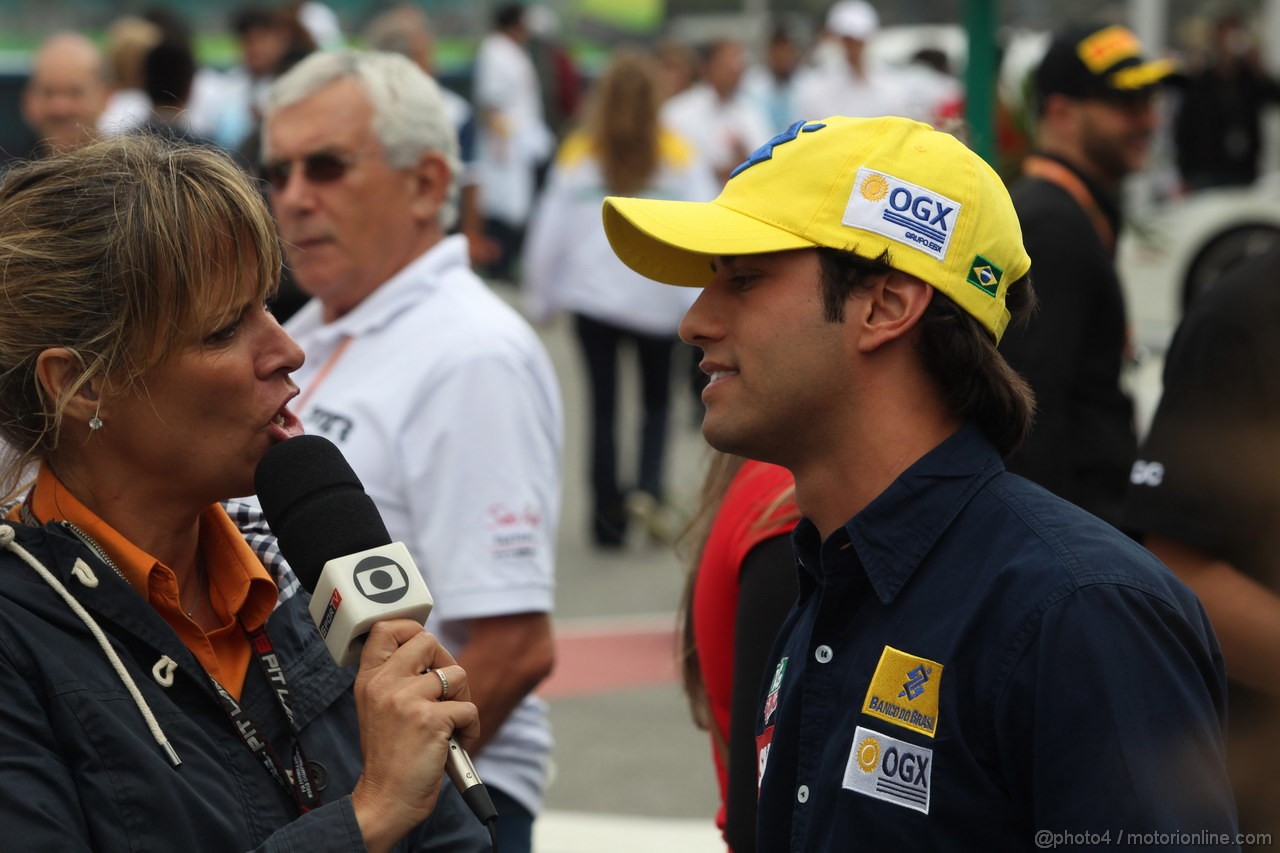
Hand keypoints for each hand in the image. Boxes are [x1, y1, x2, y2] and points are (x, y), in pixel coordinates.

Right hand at [350, 620, 480, 852]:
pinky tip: (456, 741)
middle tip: (445, 693)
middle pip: (428, 641)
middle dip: (446, 664)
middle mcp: (384, 683)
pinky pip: (469, 706)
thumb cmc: (389, 756)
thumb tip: (432, 653)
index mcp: (369, 679)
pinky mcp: (431, 720)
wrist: (386, 799)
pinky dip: (470, 726)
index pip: (386, 628)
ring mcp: (406, 700)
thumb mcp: (377, 708)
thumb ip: (396, 678)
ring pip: (456, 673)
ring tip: (450, 722)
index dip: (412, 630)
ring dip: (462, 698)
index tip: (425, 653)